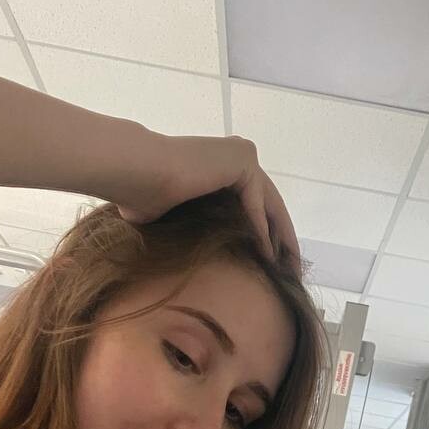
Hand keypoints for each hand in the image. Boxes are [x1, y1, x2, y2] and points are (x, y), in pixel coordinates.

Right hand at [102, 132, 299, 271]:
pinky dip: (263, 232)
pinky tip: (269, 259)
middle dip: (283, 242)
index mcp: (223, 168)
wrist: (135, 174)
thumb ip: (199, 228)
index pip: (256, 207)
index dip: (267, 238)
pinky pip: (257, 204)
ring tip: (287, 270)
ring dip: (281, 240)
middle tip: (292, 273)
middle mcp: (237, 157)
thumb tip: (194, 260)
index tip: (272, 268)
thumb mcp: (178, 218)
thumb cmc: (142, 197)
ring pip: (269, 206)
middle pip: (269, 207)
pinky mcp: (242, 160)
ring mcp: (242, 155)